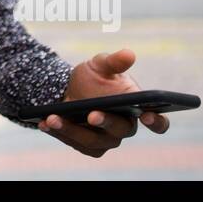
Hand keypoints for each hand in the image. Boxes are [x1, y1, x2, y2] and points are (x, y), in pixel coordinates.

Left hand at [39, 48, 168, 156]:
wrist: (70, 89)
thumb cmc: (93, 77)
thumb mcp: (100, 64)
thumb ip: (114, 61)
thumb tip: (129, 54)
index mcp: (138, 109)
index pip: (158, 122)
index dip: (156, 121)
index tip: (146, 114)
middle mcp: (125, 128)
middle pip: (120, 131)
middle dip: (106, 123)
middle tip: (91, 115)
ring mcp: (107, 140)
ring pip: (92, 141)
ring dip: (71, 130)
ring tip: (53, 117)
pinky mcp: (89, 147)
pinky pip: (75, 143)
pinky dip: (59, 133)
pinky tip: (45, 123)